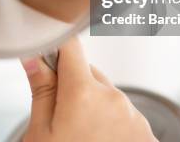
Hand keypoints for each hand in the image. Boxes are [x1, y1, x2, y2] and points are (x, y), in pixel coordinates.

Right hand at [20, 37, 157, 141]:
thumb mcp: (41, 133)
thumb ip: (41, 90)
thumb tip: (33, 57)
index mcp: (82, 92)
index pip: (70, 46)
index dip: (56, 46)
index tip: (46, 53)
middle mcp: (113, 98)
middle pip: (88, 73)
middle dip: (72, 84)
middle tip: (58, 115)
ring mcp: (133, 116)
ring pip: (106, 95)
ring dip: (93, 105)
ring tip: (80, 137)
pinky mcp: (146, 134)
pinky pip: (124, 114)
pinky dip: (111, 123)